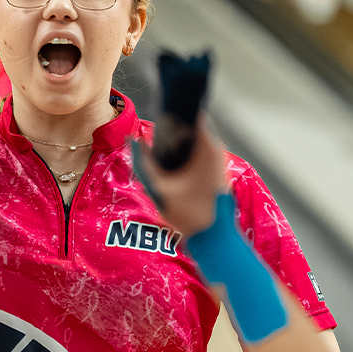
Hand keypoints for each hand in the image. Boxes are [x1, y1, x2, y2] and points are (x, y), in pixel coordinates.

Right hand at [144, 118, 229, 236]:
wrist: (214, 240)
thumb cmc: (189, 214)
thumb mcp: (160, 188)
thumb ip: (144, 162)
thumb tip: (132, 141)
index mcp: (207, 147)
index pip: (192, 112)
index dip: (174, 111)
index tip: (158, 113)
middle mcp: (217, 150)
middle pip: (193, 127)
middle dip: (174, 130)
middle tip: (154, 137)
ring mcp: (219, 162)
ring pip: (196, 142)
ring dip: (179, 144)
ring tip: (160, 152)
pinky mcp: (218, 174)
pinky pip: (200, 155)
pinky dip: (186, 156)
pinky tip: (172, 168)